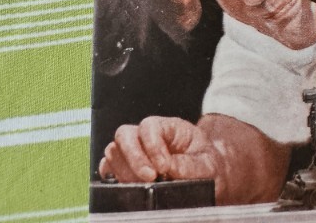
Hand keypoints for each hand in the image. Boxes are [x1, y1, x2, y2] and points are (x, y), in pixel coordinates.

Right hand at [99, 115, 218, 185]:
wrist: (207, 179)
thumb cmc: (207, 168)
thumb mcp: (207, 165)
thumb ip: (190, 165)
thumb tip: (169, 168)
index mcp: (169, 128)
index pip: (150, 126)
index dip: (152, 146)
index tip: (163, 168)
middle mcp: (147, 137)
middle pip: (125, 134)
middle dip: (133, 157)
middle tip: (148, 178)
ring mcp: (134, 152)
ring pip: (113, 151)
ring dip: (124, 171)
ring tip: (142, 186)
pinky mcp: (125, 170)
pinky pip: (108, 169)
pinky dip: (113, 178)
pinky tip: (129, 188)